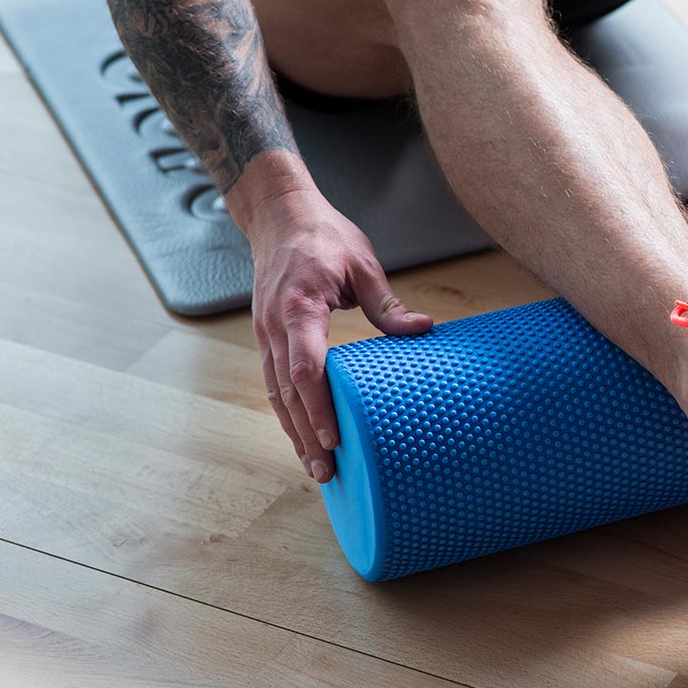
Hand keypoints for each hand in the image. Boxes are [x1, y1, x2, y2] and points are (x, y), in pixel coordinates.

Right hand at [246, 189, 432, 482]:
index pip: (306, 366)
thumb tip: (423, 328)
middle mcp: (275, 325)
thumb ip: (387, 303)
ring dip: (294, 432)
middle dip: (307, 435)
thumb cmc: (323, 237)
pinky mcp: (265, 335)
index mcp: (300, 307)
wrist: (279, 215)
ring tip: (315, 469)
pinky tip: (301, 437)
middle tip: (326, 473)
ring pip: (276, 393)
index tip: (334, 436)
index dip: (319, 406)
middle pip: (288, 392)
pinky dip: (287, 413)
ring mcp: (265, 332)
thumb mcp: (362, 263)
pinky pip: (273, 382)